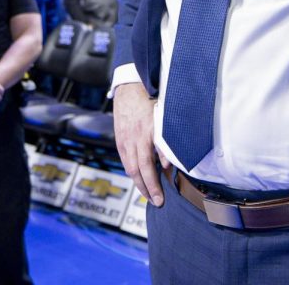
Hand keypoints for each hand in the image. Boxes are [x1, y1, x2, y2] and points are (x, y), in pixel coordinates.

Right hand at [114, 82, 167, 206]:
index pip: (147, 168)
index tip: (160, 199)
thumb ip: (165, 142)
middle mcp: (132, 140)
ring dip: (139, 183)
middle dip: (146, 189)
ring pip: (129, 167)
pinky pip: (125, 159)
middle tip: (156, 202)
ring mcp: (124, 140)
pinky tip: (139, 177)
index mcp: (144, 135)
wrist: (130, 87)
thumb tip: (168, 164)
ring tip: (149, 194)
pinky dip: (133, 171)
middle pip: (136, 172)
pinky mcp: (120, 139)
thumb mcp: (162, 118)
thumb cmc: (150, 100)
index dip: (153, 185)